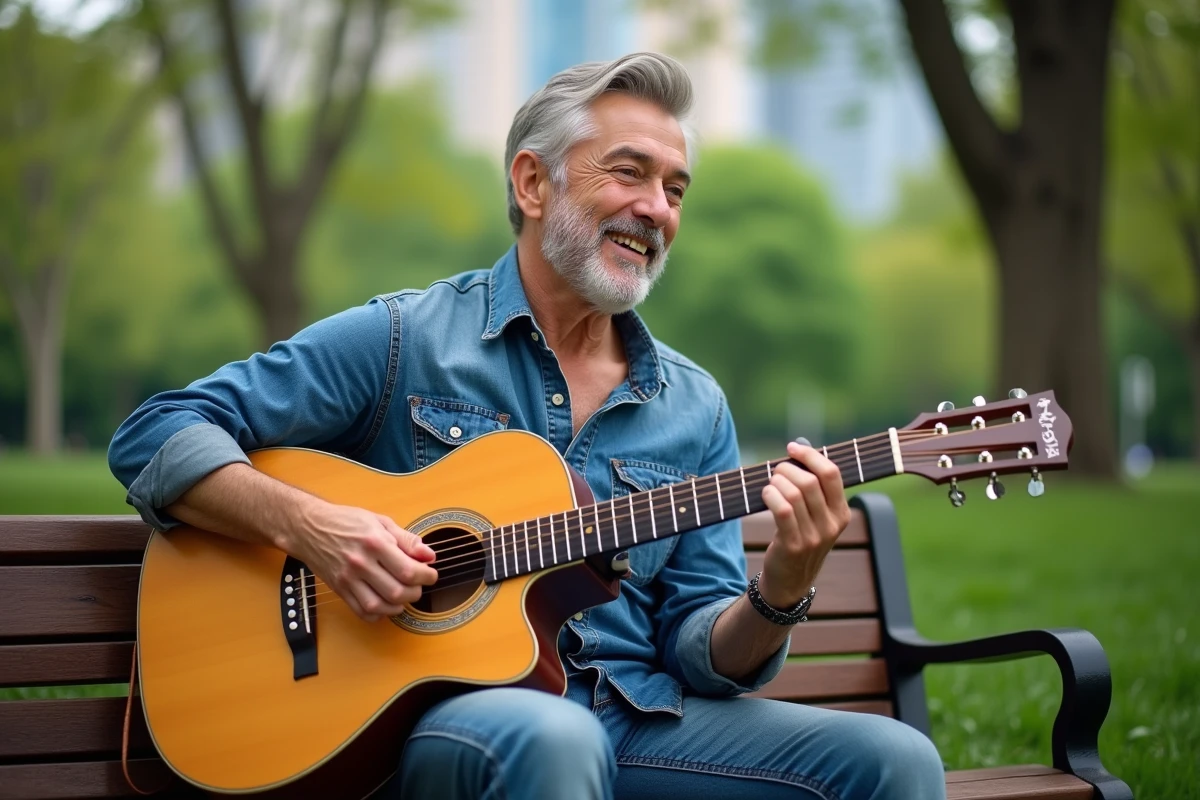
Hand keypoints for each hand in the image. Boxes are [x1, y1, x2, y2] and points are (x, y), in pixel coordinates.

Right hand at [292, 500, 437, 621]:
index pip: (408, 570)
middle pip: (396, 592)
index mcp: (374, 543)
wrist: (309, 527)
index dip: (426, 577)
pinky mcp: (339, 589)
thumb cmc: (346, 521)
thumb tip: (429, 555)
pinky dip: (377, 614)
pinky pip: (361, 611)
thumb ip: (406, 540)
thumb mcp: (380, 522)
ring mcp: (348, 579)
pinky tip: (384, 604)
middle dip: (415, 593)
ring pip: (379, 606)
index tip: (431, 575)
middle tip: (418, 586)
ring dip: (398, 607)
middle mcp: (360, 563)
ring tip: (403, 597)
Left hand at [758, 441, 851, 608]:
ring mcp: (814, 537)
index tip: (792, 448)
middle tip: (776, 470)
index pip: (832, 474)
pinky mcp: (794, 545)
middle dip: (787, 469)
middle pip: (810, 482)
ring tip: (770, 484)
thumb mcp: (816, 515)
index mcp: (842, 513)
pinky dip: (771, 495)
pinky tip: (766, 494)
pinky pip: (782, 511)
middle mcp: (832, 525)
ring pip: (794, 494)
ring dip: (776, 482)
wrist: (791, 580)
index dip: (810, 456)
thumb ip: (812, 486)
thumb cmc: (800, 537)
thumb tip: (799, 447)